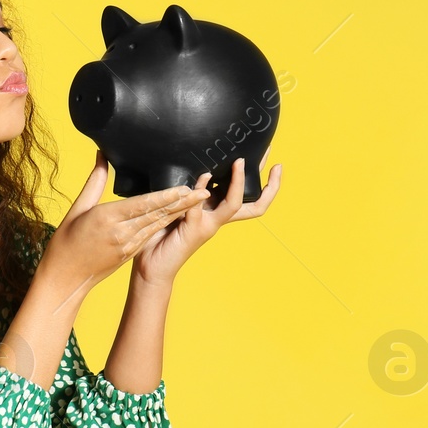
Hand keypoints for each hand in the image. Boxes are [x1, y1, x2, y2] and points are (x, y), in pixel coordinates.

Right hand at [39, 151, 211, 303]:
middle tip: (203, 192)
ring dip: (179, 212)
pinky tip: (179, 215)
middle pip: (157, 214)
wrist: (65, 278)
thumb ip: (94, 182)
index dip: (166, 196)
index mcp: (107, 219)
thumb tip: (102, 156)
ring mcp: (128, 245)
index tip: (184, 187)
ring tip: (197, 201)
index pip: (143, 204)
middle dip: (182, 203)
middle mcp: (122, 233)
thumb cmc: (66, 242)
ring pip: (158, 224)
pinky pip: (152, 233)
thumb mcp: (77, 209)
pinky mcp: (130, 252)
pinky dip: (166, 222)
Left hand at [132, 148, 282, 286]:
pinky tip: (204, 175)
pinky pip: (199, 205)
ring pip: (234, 205)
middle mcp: (218, 220)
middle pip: (256, 207)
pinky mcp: (192, 228)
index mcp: (217, 214)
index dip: (268, 187)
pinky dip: (201, 188)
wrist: (151, 266)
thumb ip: (192, 193)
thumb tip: (204, 171)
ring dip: (238, 182)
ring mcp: (208, 225)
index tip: (275, 166)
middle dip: (271, 187)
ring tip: (240, 162)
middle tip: (277, 165)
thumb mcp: (180, 207)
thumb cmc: (161, 234)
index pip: (250, 202)